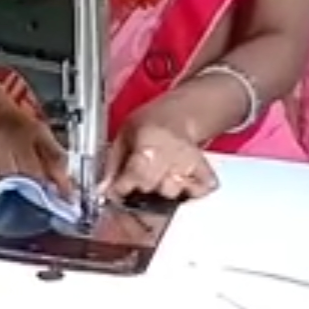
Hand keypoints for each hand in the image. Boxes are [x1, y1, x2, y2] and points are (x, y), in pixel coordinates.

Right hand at [0, 87, 72, 197]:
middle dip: (36, 188)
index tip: (67, 198)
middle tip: (35, 193)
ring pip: (9, 178)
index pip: (55, 159)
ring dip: (13, 187)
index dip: (63, 182)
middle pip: (32, 173)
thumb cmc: (11, 120)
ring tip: (13, 183)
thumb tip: (65, 186)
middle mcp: (18, 135)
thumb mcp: (38, 131)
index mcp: (37, 131)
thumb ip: (53, 156)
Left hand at [102, 108, 218, 201]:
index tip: (116, 189)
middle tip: (137, 177)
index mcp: (151, 140)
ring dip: (161, 191)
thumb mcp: (124, 133)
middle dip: (139, 188)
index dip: (122, 187)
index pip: (137, 174)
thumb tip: (103, 189)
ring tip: (158, 175)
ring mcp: (193, 163)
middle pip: (154, 187)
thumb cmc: (150, 123)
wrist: (179, 115)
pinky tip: (177, 180)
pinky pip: (197, 193)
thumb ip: (113, 163)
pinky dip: (187, 192)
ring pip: (173, 193)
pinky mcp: (206, 173)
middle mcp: (175, 152)